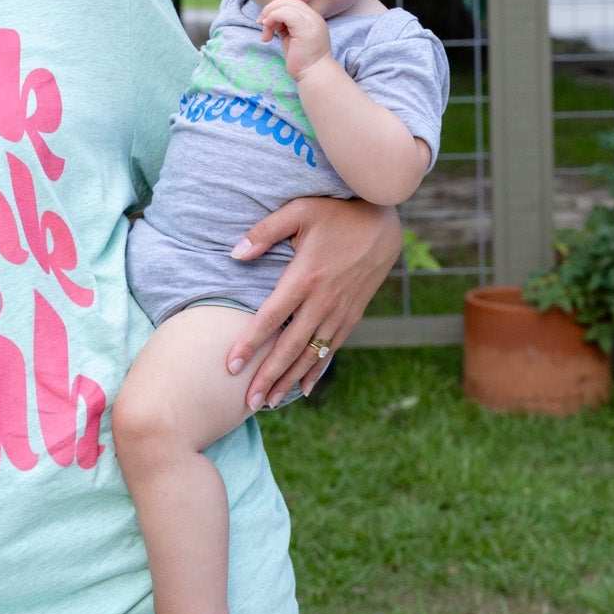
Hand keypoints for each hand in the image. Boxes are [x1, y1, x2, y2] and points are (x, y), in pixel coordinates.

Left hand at [226, 197, 401, 407]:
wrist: (383, 222)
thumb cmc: (336, 212)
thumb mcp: (298, 211)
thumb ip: (264, 232)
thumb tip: (234, 255)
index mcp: (305, 276)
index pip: (271, 317)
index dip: (250, 343)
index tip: (230, 366)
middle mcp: (323, 300)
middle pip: (290, 346)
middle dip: (268, 376)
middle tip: (247, 402)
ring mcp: (340, 310)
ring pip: (311, 354)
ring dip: (289, 379)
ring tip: (268, 402)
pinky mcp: (352, 314)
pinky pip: (331, 348)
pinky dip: (316, 370)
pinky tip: (303, 389)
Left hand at [258, 0, 330, 79]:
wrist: (313, 74)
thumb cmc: (302, 61)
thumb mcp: (291, 38)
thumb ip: (284, 26)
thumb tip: (270, 18)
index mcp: (311, 18)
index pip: (292, 3)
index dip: (276, 8)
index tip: (265, 22)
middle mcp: (313, 17)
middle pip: (288, 1)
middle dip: (270, 9)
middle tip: (261, 23)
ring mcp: (311, 21)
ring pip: (285, 5)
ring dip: (269, 15)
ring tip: (266, 32)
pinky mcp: (305, 28)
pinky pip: (284, 13)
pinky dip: (272, 19)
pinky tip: (268, 33)